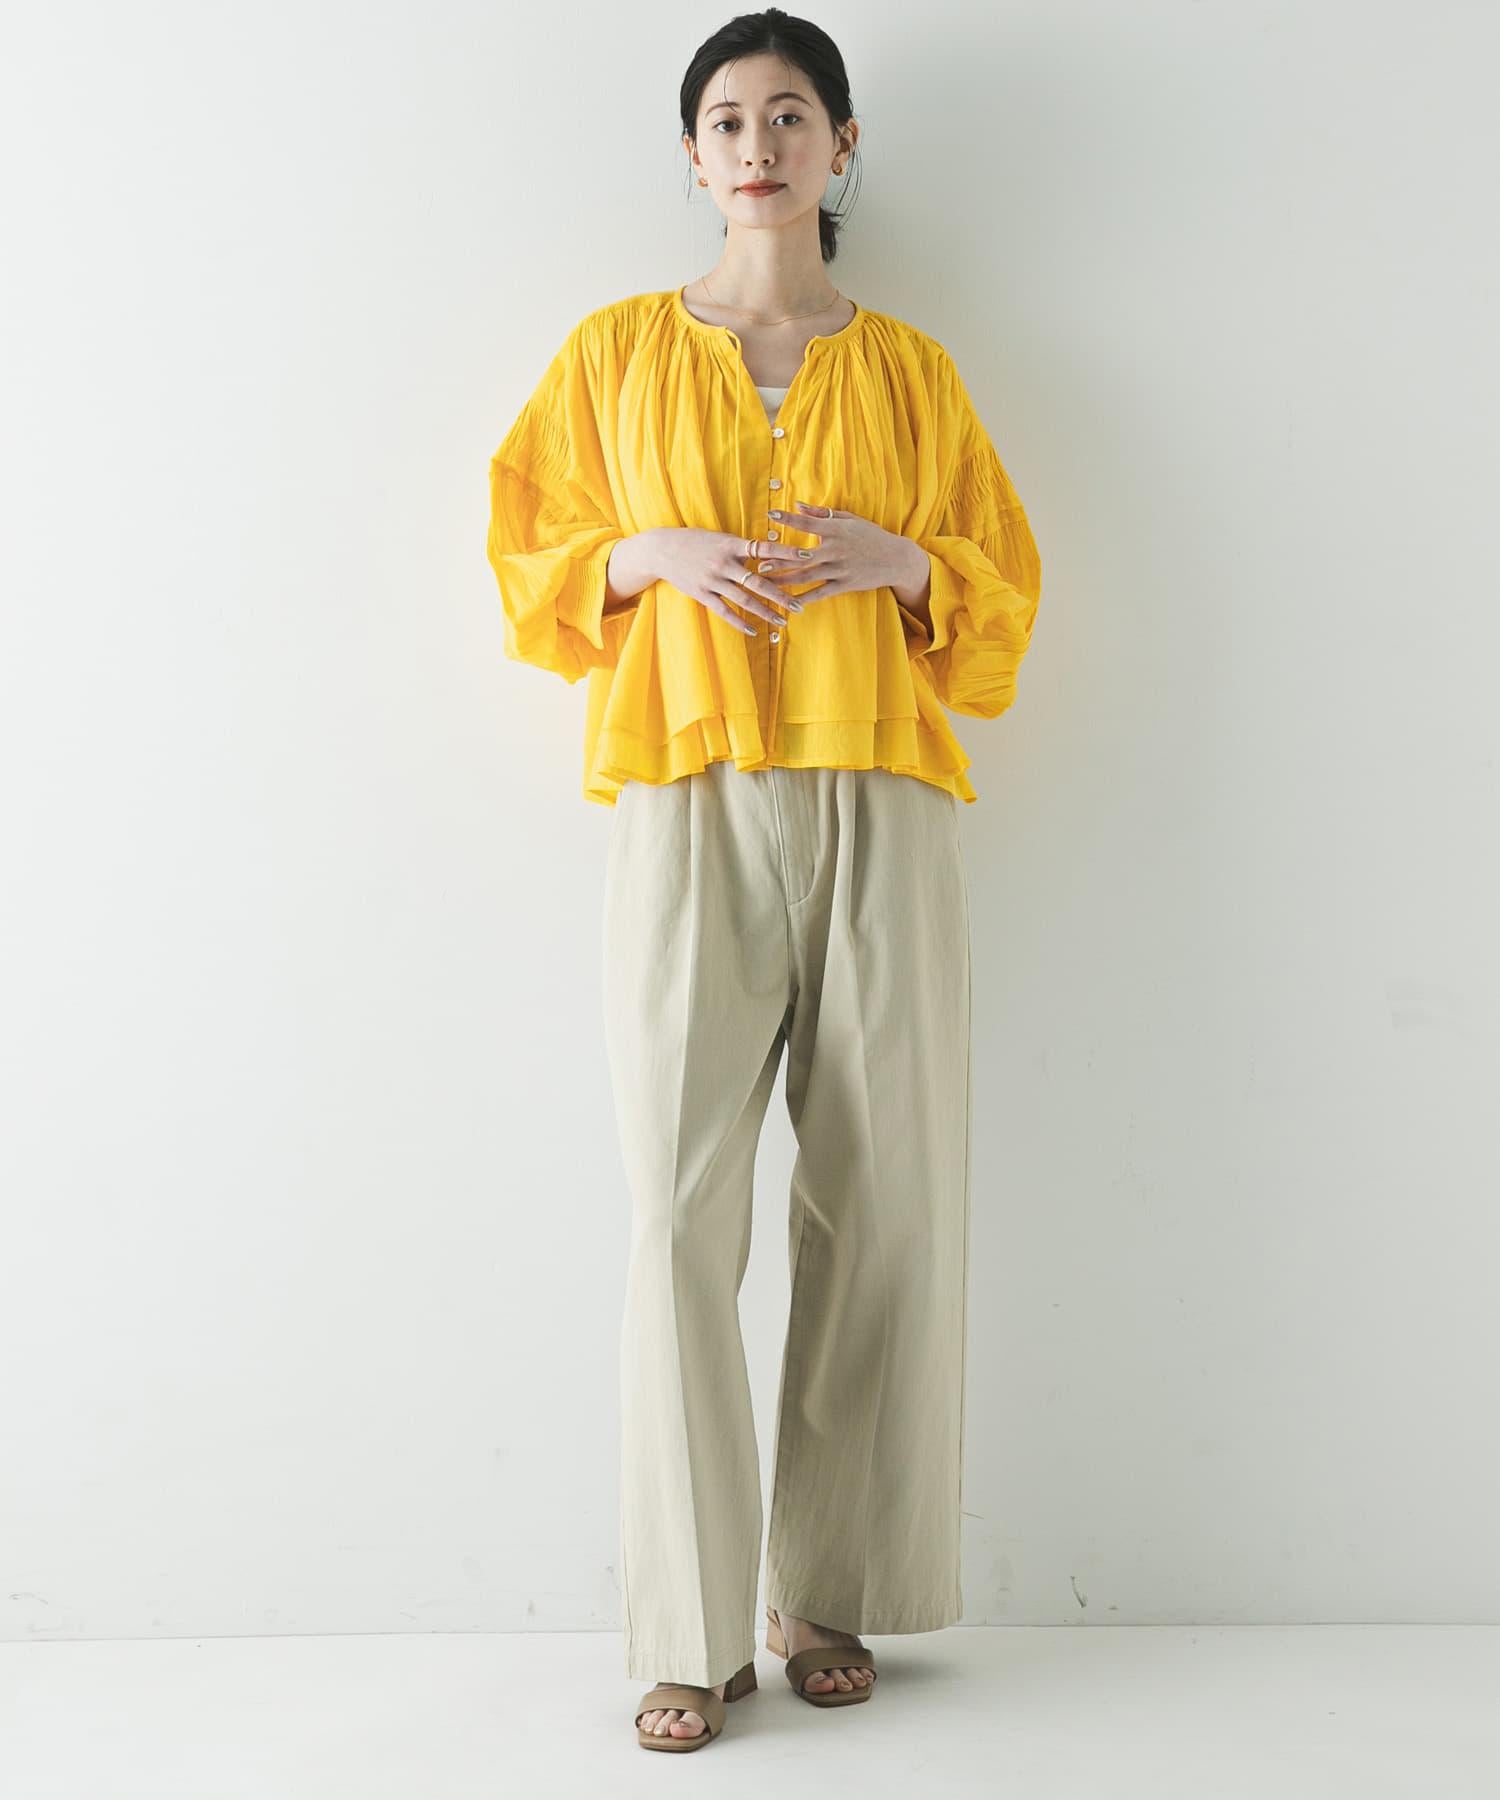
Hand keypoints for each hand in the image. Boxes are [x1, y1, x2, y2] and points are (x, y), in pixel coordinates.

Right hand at [650, 528, 815, 636]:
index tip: (808, 556)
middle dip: (780, 595)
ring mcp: (712, 580)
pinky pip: (724, 611)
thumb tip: (769, 554)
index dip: (787, 552)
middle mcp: (724, 563)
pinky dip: (740, 622)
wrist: (662, 549)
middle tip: (800, 605)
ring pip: (744, 599)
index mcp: (731, 544)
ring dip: (765, 612)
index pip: (765, 548)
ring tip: (783, 621)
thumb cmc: (696, 541)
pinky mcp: (702, 594)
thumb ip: (743, 548)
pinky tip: (754, 631)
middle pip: (758, 581)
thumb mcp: (721, 538)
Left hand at [761, 500, 927, 605]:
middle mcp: (836, 549)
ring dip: (783, 579)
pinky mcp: (845, 584)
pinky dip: (804, 598)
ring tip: (764, 582)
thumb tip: (799, 505)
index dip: (788, 518)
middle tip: (756, 561)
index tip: (770, 515)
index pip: (807, 522)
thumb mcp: (850, 519)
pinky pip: (820, 593)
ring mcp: (840, 568)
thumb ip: (823, 513)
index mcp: (836, 529)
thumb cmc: (871, 535)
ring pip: (806, 576)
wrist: (896, 559)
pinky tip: (789, 603)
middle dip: (777, 558)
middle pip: (800, 554)